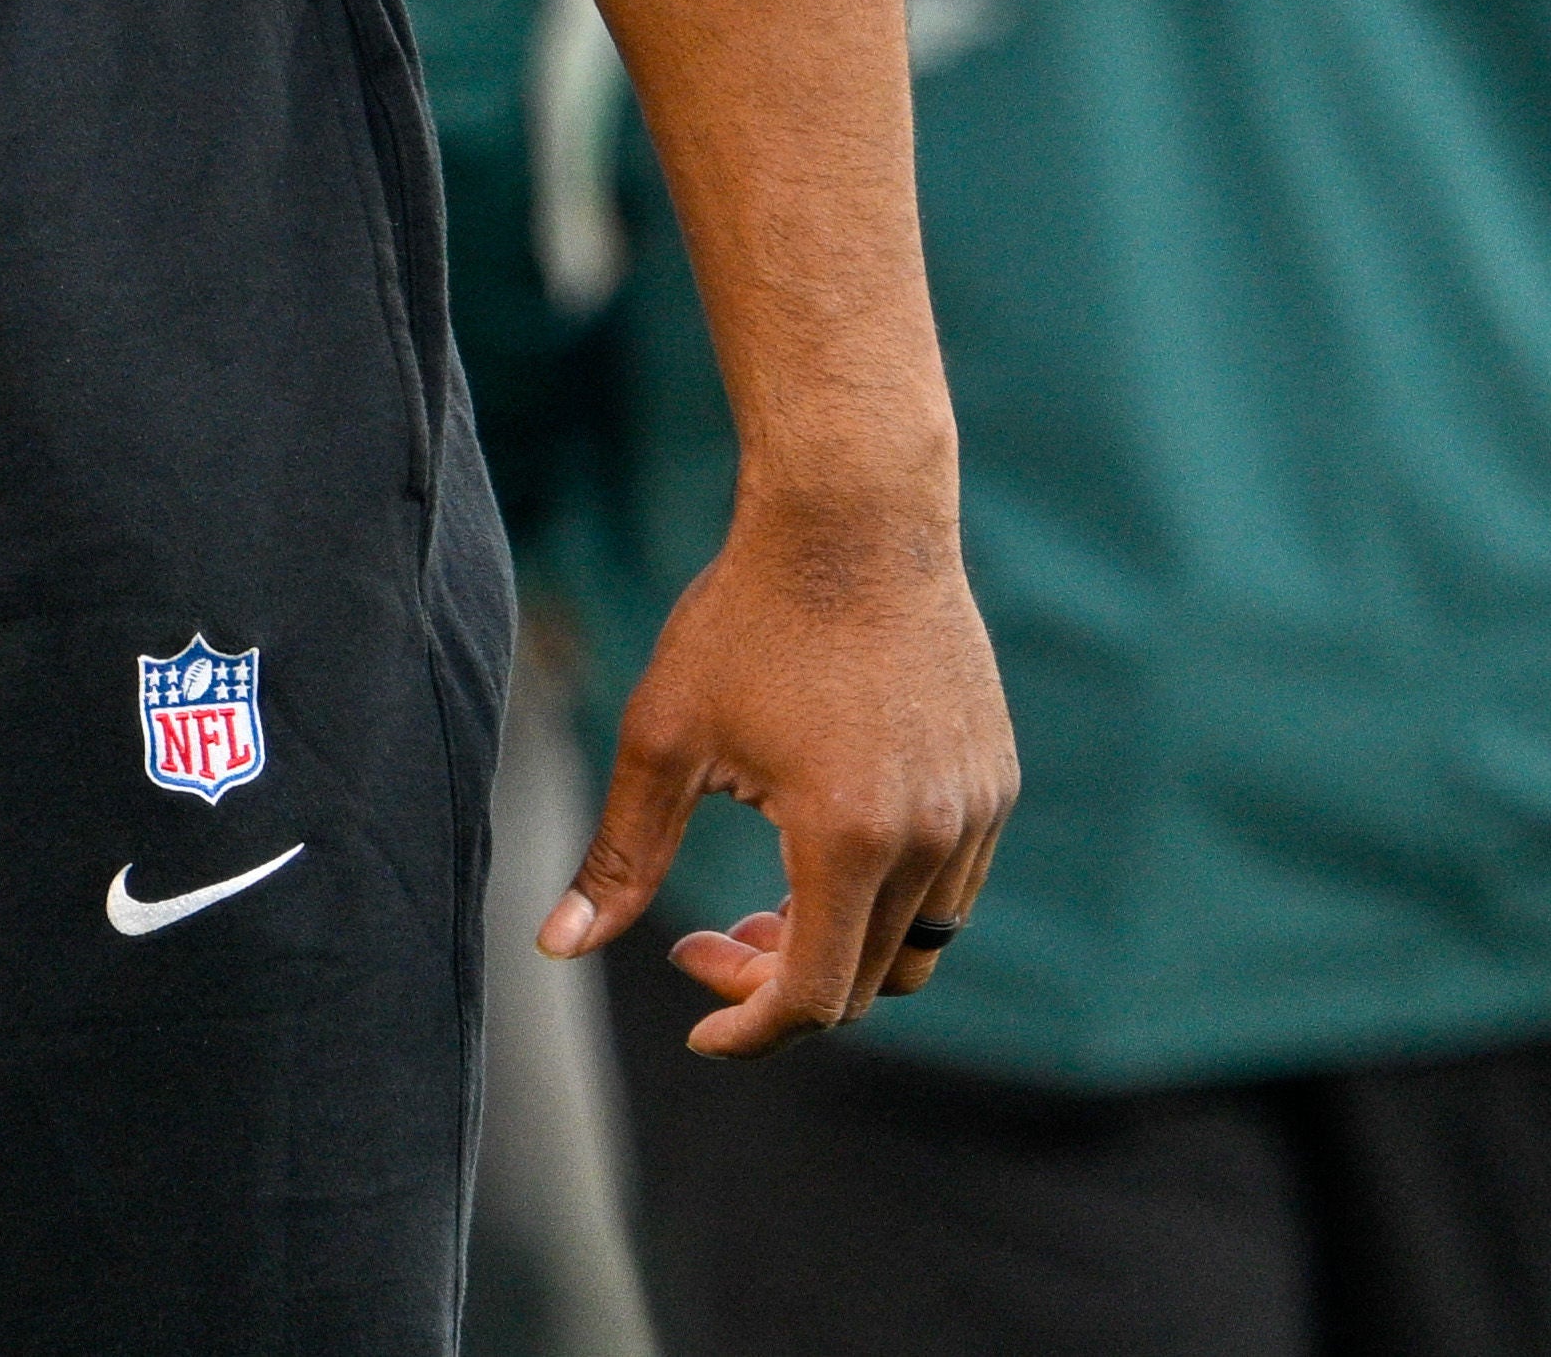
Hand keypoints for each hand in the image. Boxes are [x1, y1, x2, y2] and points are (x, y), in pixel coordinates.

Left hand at [542, 491, 1013, 1054]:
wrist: (851, 521)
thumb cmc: (745, 619)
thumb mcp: (664, 737)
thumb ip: (620, 856)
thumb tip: (555, 946)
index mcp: (848, 840)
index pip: (813, 995)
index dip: (748, 1028)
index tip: (696, 1024)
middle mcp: (932, 839)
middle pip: (864, 983)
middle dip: (775, 985)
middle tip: (703, 941)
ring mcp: (977, 813)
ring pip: (917, 946)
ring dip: (836, 949)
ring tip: (759, 904)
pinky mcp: (995, 783)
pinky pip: (950, 890)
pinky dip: (884, 903)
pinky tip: (818, 857)